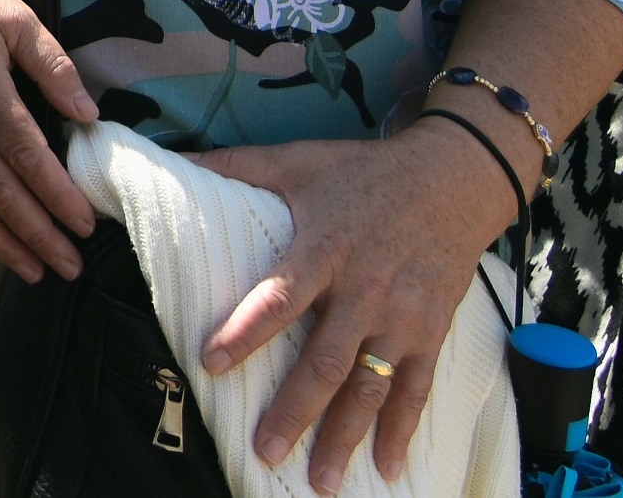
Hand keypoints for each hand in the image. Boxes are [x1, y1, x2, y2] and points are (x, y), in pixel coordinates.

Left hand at [197, 126, 522, 492]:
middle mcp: (364, 291)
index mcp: (323, 250)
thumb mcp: (296, 160)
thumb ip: (233, 165)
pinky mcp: (431, 333)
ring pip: (370, 388)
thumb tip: (170, 158)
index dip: (245, 333)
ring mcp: (401, 318)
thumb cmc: (363, 172)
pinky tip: (388, 468)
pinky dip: (402, 431)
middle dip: (294, 412)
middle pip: (326, 362)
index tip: (211, 365)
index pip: (278, 298)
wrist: (452, 178)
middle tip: (264, 452)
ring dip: (345, 436)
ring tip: (319, 480)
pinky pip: (415, 389)